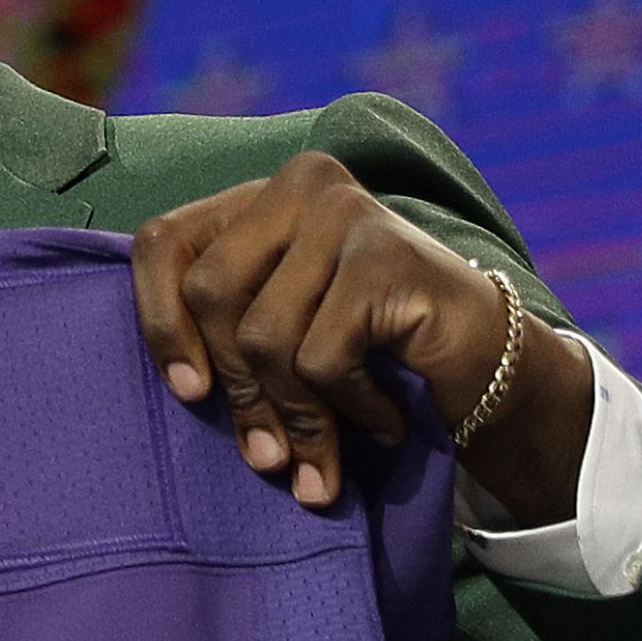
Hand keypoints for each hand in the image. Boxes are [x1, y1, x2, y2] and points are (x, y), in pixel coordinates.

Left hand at [130, 151, 593, 518]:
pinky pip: (323, 358)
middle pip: (210, 295)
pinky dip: (347, 407)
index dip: (159, 322)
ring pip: (264, 336)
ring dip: (295, 415)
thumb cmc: (365, 354)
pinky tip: (379, 419)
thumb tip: (185, 389)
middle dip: (238, 389)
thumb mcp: (277, 339)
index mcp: (255, 199)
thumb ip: (223, 341)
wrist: (482, 363)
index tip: (188, 392)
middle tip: (269, 453)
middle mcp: (299, 187)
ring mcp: (346, 212)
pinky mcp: (385, 256)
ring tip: (322, 453)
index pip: (161, 243)